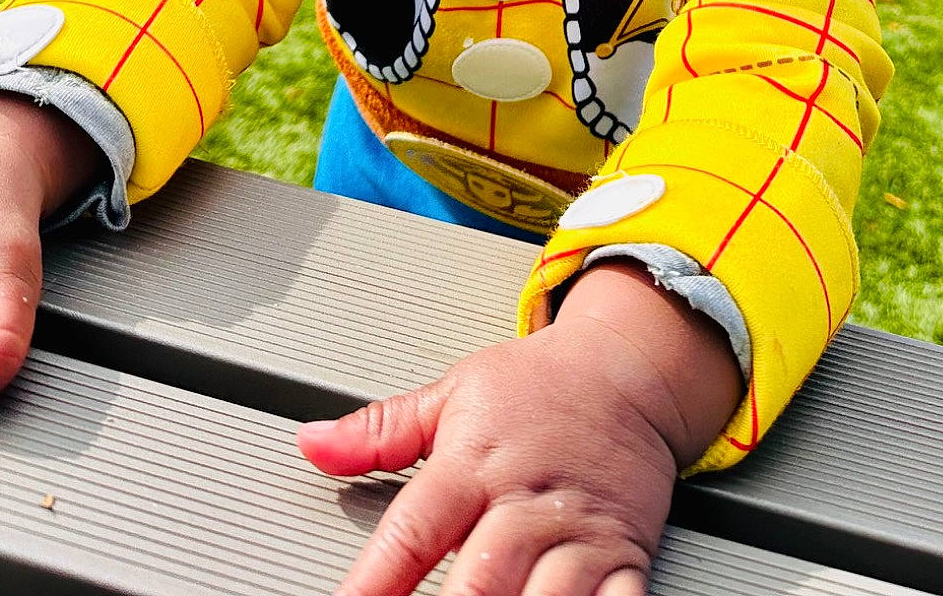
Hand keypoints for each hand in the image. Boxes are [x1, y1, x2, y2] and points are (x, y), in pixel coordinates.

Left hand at [299, 261, 740, 595]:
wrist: (630, 367)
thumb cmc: (539, 387)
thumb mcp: (453, 393)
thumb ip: (380, 430)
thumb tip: (312, 444)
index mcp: (473, 463)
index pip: (413, 531)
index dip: (375, 582)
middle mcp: (523, 504)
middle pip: (478, 581)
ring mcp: (576, 535)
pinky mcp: (624, 558)